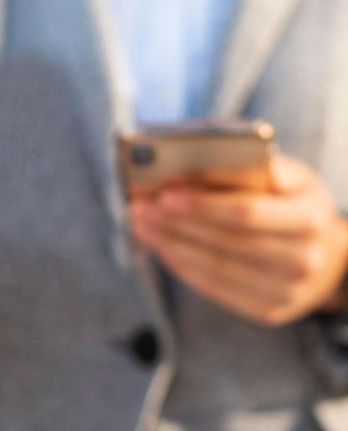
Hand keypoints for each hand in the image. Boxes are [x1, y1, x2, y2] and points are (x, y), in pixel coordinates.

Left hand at [129, 155, 347, 325]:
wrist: (326, 252)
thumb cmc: (291, 200)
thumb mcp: (287, 175)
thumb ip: (255, 164)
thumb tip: (206, 154)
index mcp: (308, 215)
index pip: (246, 212)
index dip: (202, 204)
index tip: (164, 193)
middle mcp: (304, 258)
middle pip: (225, 242)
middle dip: (176, 224)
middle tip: (138, 207)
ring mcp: (288, 290)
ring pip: (216, 268)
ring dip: (170, 245)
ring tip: (140, 224)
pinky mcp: (269, 310)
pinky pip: (216, 289)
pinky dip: (182, 266)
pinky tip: (161, 246)